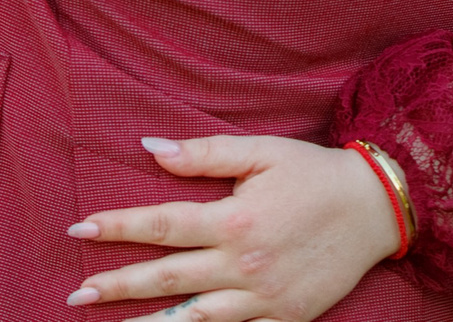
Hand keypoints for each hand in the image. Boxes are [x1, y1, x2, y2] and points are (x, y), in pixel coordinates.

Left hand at [65, 137, 403, 321]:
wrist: (377, 208)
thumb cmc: (314, 173)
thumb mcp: (261, 152)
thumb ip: (205, 153)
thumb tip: (150, 148)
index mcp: (235, 218)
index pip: (162, 225)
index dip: (118, 228)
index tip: (79, 229)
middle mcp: (243, 263)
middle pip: (166, 278)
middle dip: (116, 286)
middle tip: (75, 294)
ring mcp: (262, 298)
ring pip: (193, 319)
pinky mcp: (281, 318)